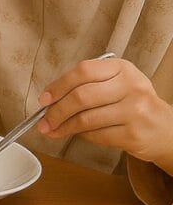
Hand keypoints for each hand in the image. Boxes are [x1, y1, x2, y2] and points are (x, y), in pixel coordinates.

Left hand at [37, 56, 172, 169]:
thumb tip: (49, 101)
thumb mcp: (116, 84)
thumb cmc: (132, 104)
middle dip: (56, 111)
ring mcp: (135, 111)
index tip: (44, 99)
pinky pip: (96, 135)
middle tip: (44, 121)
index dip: (58, 86)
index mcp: (122, 68)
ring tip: (53, 130)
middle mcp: (131, 86)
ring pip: (86, 119)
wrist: (165, 129)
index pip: (83, 71)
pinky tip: (78, 134)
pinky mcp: (134, 134)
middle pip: (81, 97)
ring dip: (64, 127)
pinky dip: (82, 136)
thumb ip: (86, 86)